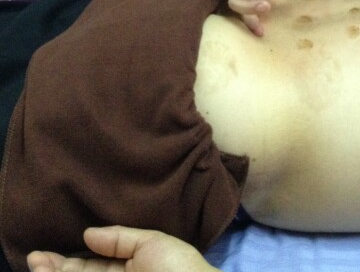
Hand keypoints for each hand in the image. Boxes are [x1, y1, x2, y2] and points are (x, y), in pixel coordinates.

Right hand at [27, 225, 218, 271]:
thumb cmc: (180, 269)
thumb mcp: (152, 244)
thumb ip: (120, 238)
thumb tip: (87, 233)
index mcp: (129, 270)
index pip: (91, 268)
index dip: (67, 263)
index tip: (42, 255)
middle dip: (56, 270)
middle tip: (35, 261)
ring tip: (40, 267)